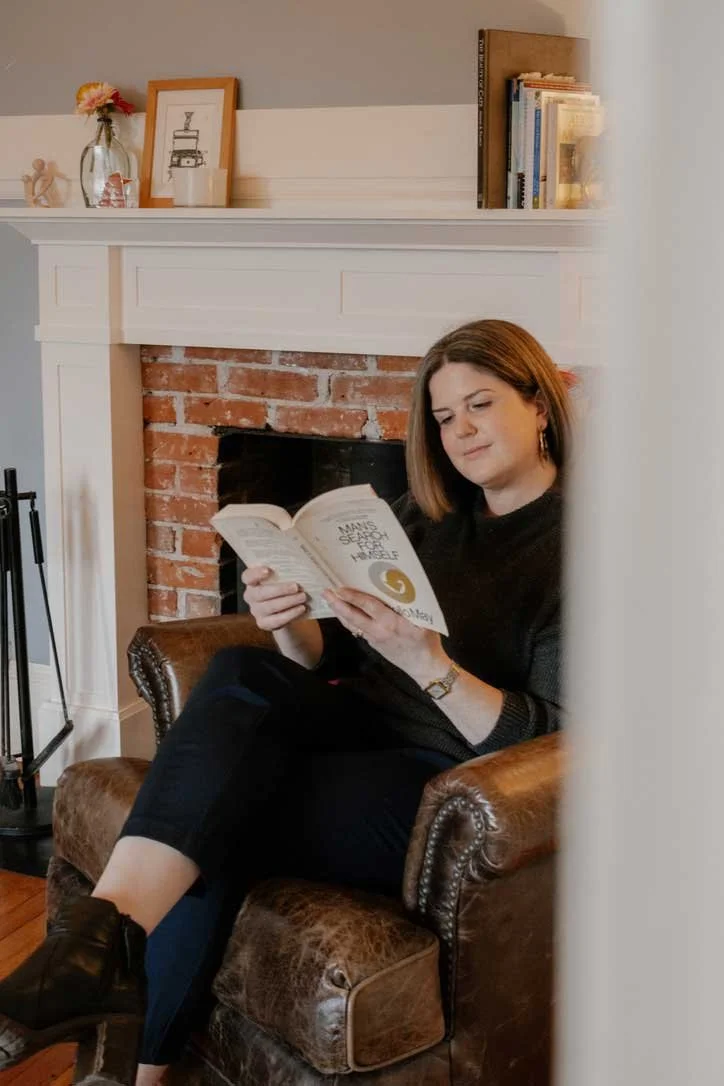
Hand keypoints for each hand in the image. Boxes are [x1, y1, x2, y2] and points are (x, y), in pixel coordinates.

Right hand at [241, 566, 307, 631]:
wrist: (286, 608)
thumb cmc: (285, 585)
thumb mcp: (284, 575)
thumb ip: (288, 568)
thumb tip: (303, 560)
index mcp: (252, 581)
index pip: (248, 576)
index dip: (255, 573)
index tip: (268, 570)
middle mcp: (251, 596)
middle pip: (259, 593)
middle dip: (279, 590)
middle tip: (296, 587)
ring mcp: (256, 611)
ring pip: (269, 607)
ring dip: (288, 602)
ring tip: (303, 597)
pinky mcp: (264, 623)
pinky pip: (275, 621)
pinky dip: (290, 614)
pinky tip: (301, 608)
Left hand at [322, 586, 449, 684]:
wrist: (423, 666)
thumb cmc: (427, 641)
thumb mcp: (424, 621)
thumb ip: (412, 605)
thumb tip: (402, 586)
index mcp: (391, 622)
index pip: (368, 606)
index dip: (353, 596)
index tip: (341, 588)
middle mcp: (379, 631)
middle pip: (353, 616)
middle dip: (338, 604)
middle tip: (326, 592)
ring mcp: (374, 639)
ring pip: (352, 624)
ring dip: (339, 612)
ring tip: (329, 600)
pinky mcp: (373, 644)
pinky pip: (357, 630)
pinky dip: (348, 620)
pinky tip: (343, 613)